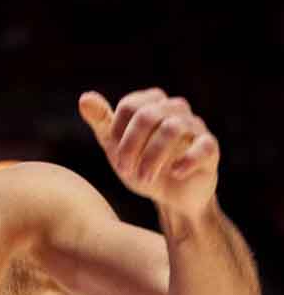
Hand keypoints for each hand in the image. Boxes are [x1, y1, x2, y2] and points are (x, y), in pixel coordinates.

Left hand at [79, 88, 219, 216]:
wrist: (172, 196)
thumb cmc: (143, 165)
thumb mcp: (116, 146)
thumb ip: (102, 122)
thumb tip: (84, 98)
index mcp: (152, 104)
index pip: (130, 106)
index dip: (118, 133)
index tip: (115, 158)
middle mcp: (175, 109)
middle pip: (149, 115)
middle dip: (131, 145)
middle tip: (124, 170)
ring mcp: (195, 127)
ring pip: (173, 128)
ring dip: (152, 156)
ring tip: (143, 179)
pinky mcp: (210, 148)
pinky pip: (204, 146)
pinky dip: (187, 160)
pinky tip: (174, 174)